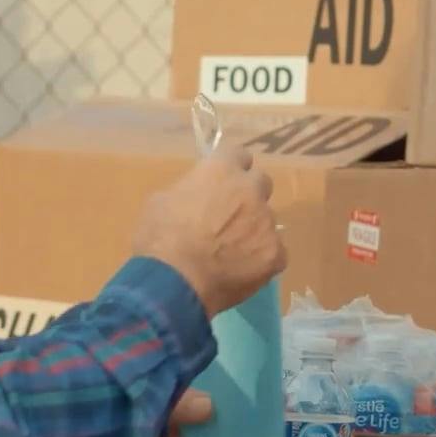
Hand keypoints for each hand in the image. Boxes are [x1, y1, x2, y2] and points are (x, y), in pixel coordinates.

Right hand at [134, 146, 284, 316]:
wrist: (175, 282)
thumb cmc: (159, 239)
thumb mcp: (160, 202)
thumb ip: (187, 191)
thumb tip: (194, 198)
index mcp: (221, 171)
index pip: (238, 154)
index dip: (230, 167)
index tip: (222, 181)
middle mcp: (250, 190)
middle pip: (261, 182)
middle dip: (249, 194)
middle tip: (231, 214)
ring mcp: (267, 222)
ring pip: (267, 220)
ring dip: (253, 229)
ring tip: (232, 252)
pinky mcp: (276, 253)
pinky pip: (274, 251)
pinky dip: (261, 259)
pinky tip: (242, 271)